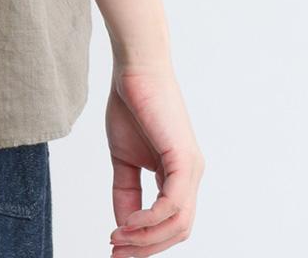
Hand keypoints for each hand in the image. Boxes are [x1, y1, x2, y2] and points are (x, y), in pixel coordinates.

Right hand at [106, 60, 204, 254]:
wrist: (135, 68)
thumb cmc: (130, 103)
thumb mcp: (122, 156)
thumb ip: (125, 190)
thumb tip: (122, 225)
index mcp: (178, 176)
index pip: (169, 222)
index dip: (144, 242)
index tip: (115, 250)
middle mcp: (191, 176)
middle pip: (177, 231)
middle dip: (146, 248)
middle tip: (115, 254)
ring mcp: (191, 169)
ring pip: (178, 224)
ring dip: (146, 239)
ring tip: (117, 239)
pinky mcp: (185, 160)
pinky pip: (173, 205)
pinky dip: (150, 219)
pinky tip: (128, 222)